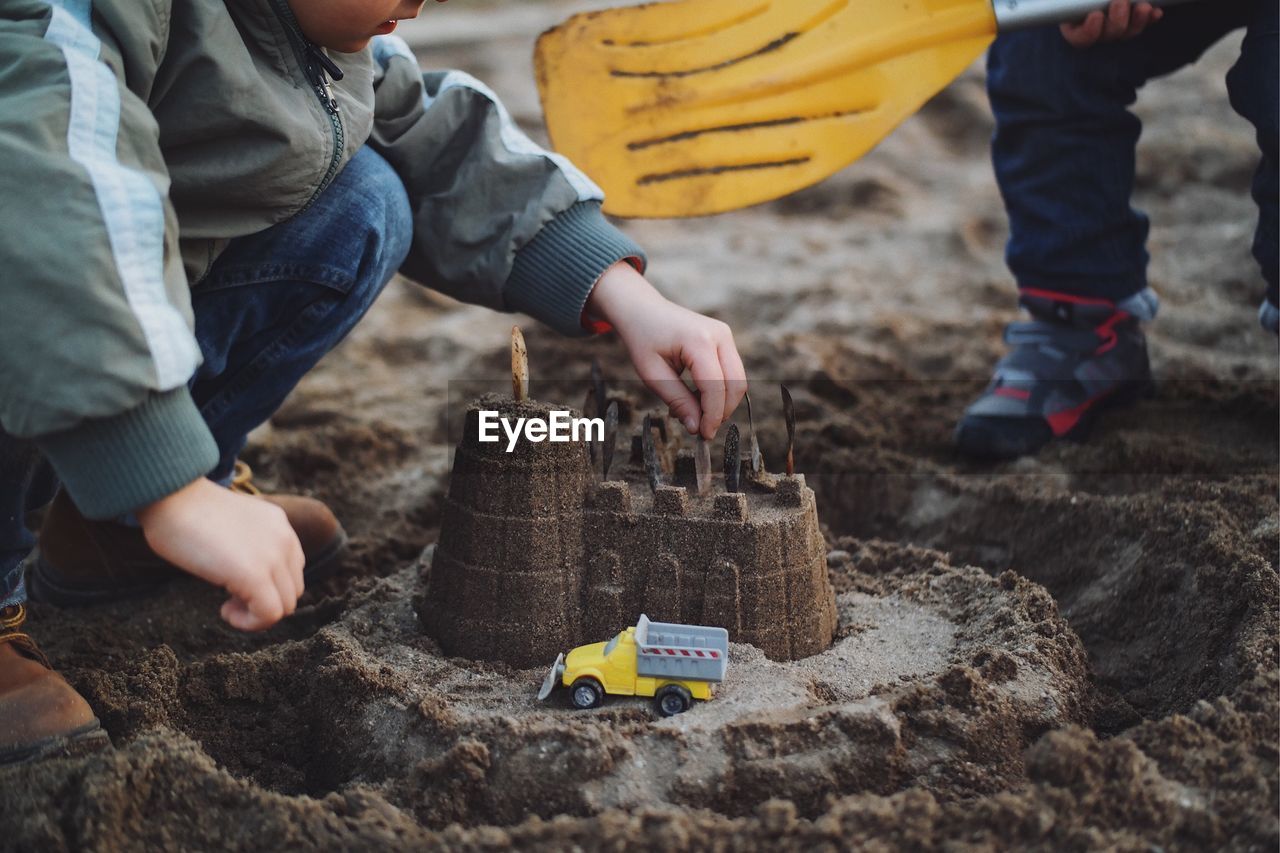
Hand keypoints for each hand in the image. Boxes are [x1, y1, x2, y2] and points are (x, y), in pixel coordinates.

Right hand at [136, 478, 304, 631]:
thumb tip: (240, 574)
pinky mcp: (255, 574)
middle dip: (263, 603)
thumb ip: (247, 545)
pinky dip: (249, 622)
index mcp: (279, 526)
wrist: (169, 494)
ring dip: (256, 614)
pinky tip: (224, 610)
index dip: (268, 587)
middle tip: (230, 598)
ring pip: (285, 606)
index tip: (236, 585)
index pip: (293, 571)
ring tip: (227, 604)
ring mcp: (274, 556)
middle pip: (292, 591)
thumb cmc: (184, 511)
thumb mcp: (231, 526)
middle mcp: (284, 539)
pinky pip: (269, 614)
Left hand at [585, 261, 746, 438]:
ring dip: (720, 403)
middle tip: (701, 429)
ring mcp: (725, 335)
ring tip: (691, 411)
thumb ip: (677, 400)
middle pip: (736, 384)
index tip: (703, 435)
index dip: (712, 415)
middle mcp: (719, 335)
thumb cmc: (643, 339)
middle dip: (722, 411)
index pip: (716, 386)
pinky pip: (731, 372)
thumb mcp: (652, 374)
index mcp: (698, 340)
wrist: (643, 310)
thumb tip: (697, 428)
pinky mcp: (725, 339)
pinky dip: (718, 391)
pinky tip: (695, 397)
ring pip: (737, 380)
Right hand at [1061, 0, 1162, 48]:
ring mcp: (1116, 25)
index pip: (1080, 39)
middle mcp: (1097, 29)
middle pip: (1108, 35)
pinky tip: (1156, 12)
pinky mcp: (1134, 18)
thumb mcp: (1080, 1)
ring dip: (1137, 21)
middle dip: (1117, 21)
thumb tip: (1101, 9)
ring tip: (1143, 7)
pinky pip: (1143, 23)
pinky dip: (1150, 18)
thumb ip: (1085, 3)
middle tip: (1120, 2)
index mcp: (1075, 25)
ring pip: (1128, 32)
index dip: (1089, 32)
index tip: (1096, 15)